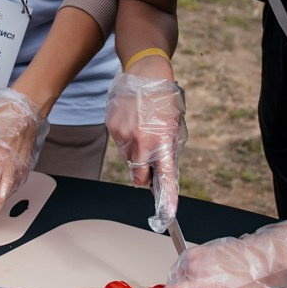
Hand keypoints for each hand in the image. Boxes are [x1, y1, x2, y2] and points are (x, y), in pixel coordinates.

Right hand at [105, 70, 185, 222]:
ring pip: (128, 160)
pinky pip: (120, 144)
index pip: (164, 177)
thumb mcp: (175, 126)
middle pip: (139, 177)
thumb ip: (168, 150)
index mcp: (162, 141)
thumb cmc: (164, 100)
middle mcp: (141, 141)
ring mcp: (124, 135)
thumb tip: (162, 170)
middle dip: (145, 176)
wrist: (146, 73)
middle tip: (151, 164)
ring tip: (143, 131)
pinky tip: (133, 123)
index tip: (169, 214)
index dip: (167, 198)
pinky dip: (126, 140)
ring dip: (136, 154)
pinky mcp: (112, 128)